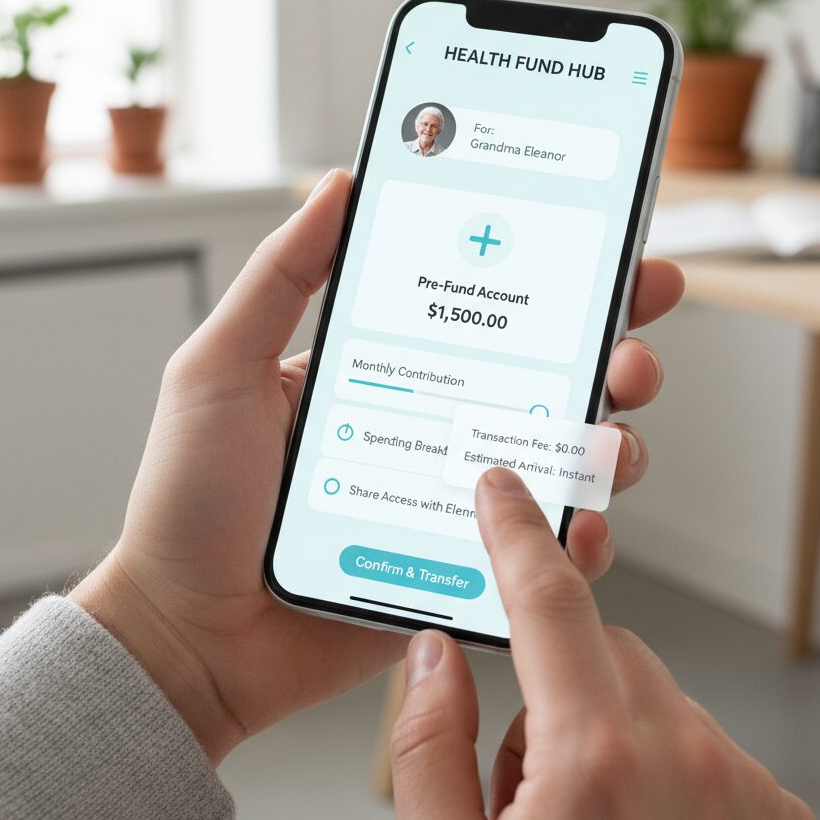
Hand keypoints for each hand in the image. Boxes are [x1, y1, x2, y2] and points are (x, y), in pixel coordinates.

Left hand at [70, 169, 683, 763]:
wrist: (187, 632)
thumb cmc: (191, 500)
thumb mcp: (221, 367)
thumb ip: (281, 277)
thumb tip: (340, 186)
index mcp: (391, 370)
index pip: (487, 313)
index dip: (556, 284)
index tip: (611, 257)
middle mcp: (435, 428)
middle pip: (547, 382)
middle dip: (611, 355)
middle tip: (631, 348)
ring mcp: (453, 502)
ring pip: (560, 462)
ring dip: (610, 443)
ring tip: (612, 439)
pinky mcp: (460, 569)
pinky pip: (540, 551)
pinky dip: (579, 537)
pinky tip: (584, 524)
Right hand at [390, 468, 817, 819]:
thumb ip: (429, 749)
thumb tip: (429, 654)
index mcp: (593, 766)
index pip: (548, 603)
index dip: (516, 534)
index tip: (504, 489)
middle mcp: (685, 761)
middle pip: (603, 650)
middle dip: (555, 684)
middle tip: (524, 779)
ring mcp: (743, 790)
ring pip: (653, 696)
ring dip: (609, 730)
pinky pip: (703, 743)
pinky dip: (664, 766)